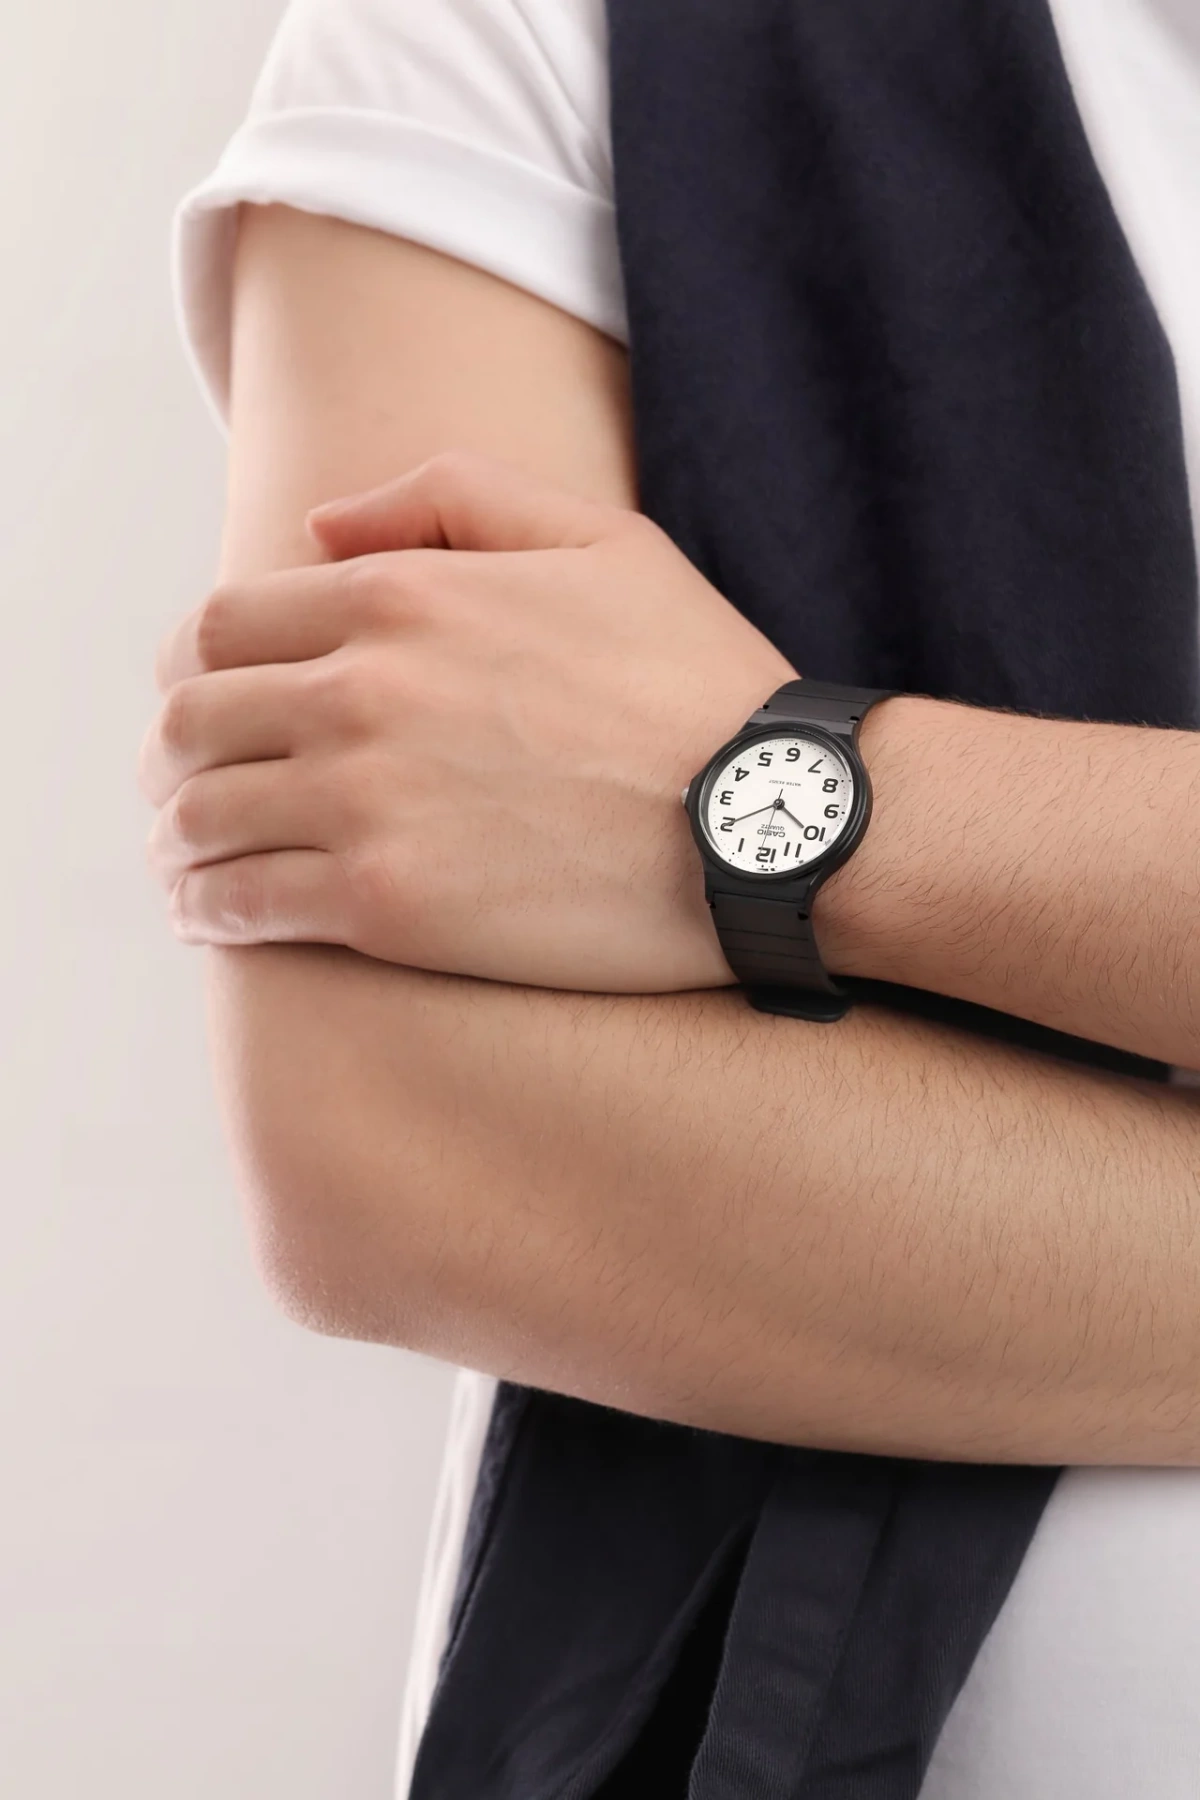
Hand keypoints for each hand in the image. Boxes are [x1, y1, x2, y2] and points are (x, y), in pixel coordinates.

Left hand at [139, 449, 794, 991]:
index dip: (192, 668)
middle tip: (184, 784)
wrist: (769, 821)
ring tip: (185, 859)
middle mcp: (360, 694)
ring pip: (201, 816)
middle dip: (174, 752)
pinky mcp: (385, 907)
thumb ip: (449, 497)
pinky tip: (209, 914)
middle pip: (191, 720)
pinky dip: (206, 909)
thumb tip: (321, 529)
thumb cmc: (697, 681)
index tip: (203, 704)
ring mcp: (365, 803)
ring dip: (177, 836)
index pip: (222, 626)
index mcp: (399, 598)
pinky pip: (243, 905)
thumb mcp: (598, 539)